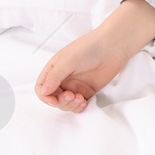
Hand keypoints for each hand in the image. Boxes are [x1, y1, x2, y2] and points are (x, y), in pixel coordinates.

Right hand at [34, 0, 154, 113]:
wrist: (113, 47)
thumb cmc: (89, 48)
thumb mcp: (67, 60)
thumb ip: (54, 77)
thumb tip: (43, 92)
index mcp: (54, 69)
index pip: (42, 88)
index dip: (45, 96)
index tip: (53, 100)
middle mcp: (62, 79)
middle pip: (53, 98)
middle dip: (60, 101)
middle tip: (71, 96)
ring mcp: (75, 85)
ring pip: (65, 103)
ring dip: (70, 105)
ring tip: (80, 99)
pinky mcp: (87, 91)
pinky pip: (78, 105)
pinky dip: (79, 107)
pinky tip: (84, 102)